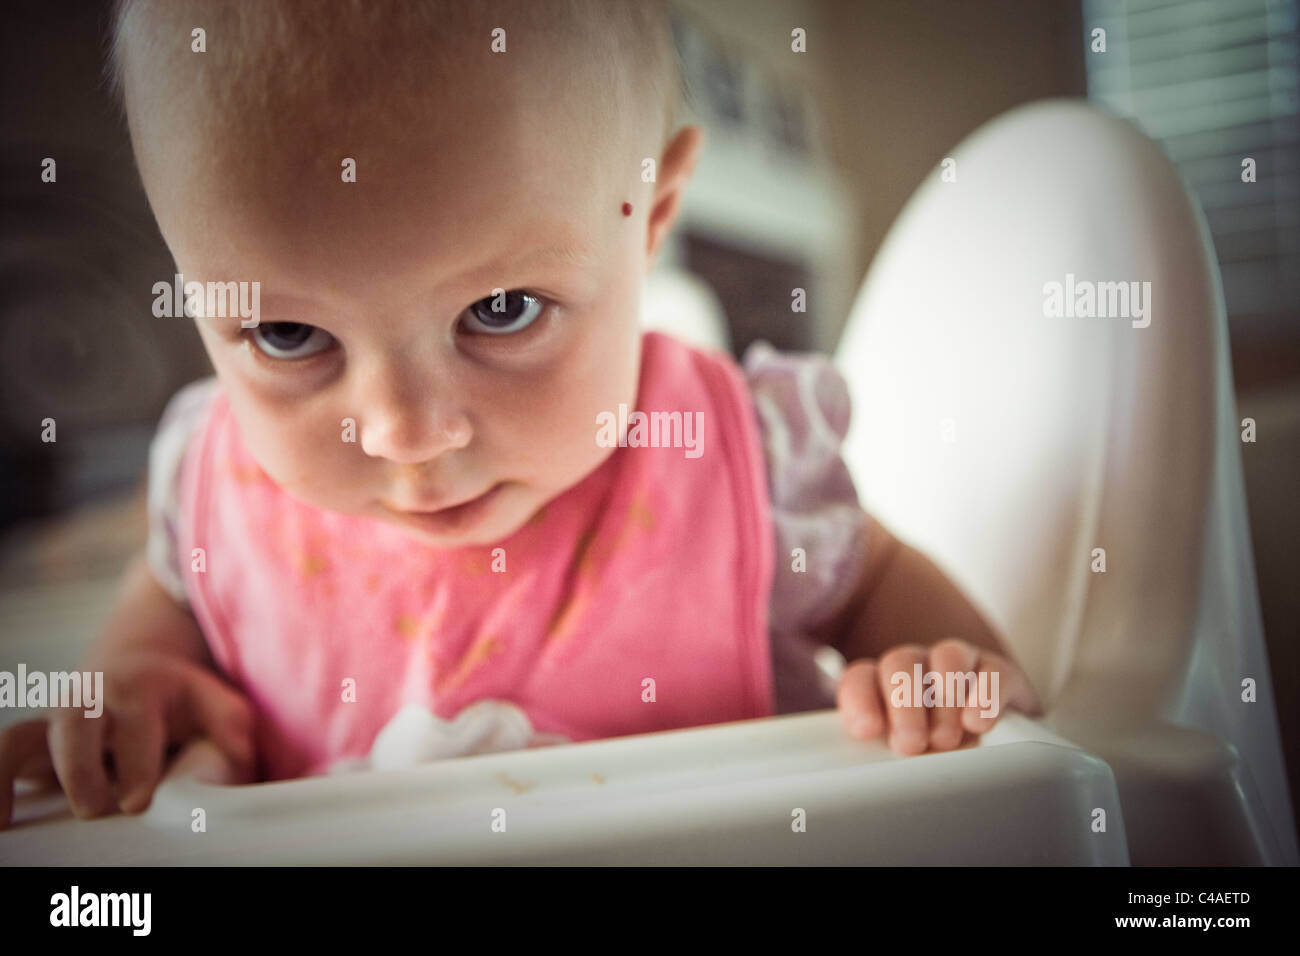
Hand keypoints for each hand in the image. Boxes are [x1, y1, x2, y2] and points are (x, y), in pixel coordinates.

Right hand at [0, 650, 255, 828]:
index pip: (137, 723)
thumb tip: (237, 753)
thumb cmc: (186, 703)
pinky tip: (1, 821)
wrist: (141, 670)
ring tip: (12, 820)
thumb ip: (230, 726)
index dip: (135, 764)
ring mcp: (60, 716)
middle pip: (76, 723)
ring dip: (14, 772)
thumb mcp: (217, 704)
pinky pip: (3, 752)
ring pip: (23, 735)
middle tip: (92, 809)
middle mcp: (96, 697)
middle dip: (80, 767)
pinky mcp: (36, 738)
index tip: (137, 803)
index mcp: (146, 687)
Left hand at [836, 638, 1041, 754]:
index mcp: (885, 684)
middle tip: (909, 745)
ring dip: (944, 699)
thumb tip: (888, 771)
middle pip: (900, 663)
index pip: (861, 678)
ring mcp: (958, 662)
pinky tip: (978, 722)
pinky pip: (993, 670)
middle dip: (904, 706)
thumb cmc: (937, 750)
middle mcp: (918, 666)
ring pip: (947, 656)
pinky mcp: (998, 671)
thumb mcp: (908, 757)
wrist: (995, 740)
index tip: (867, 730)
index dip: (860, 700)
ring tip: (945, 740)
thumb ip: (891, 754)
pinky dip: (986, 695)